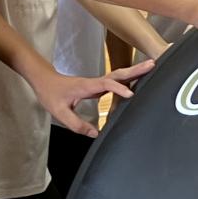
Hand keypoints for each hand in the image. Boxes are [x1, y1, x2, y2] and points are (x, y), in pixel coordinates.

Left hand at [33, 62, 151, 136]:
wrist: (44, 80)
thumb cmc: (50, 93)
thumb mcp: (59, 112)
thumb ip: (77, 124)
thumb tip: (95, 134)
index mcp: (87, 86)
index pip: (107, 85)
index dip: (119, 89)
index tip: (131, 95)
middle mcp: (95, 82)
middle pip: (119, 74)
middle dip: (136, 70)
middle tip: (154, 64)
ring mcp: (97, 82)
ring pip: (119, 75)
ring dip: (135, 71)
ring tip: (152, 67)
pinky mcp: (97, 85)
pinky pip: (116, 81)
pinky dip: (128, 79)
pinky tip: (137, 81)